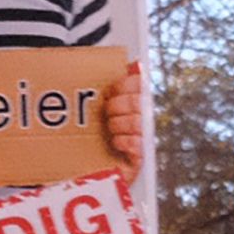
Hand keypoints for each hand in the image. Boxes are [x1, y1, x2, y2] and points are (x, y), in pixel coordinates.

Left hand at [103, 60, 147, 191]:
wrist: (89, 169)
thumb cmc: (96, 138)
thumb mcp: (104, 109)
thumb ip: (119, 86)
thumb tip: (134, 63)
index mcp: (136, 101)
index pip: (139, 83)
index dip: (123, 85)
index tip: (109, 91)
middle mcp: (143, 117)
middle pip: (137, 101)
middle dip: (116, 106)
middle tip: (106, 113)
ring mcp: (144, 137)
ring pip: (136, 121)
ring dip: (117, 125)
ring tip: (110, 130)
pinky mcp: (141, 157)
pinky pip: (137, 142)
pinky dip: (123, 141)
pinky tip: (116, 143)